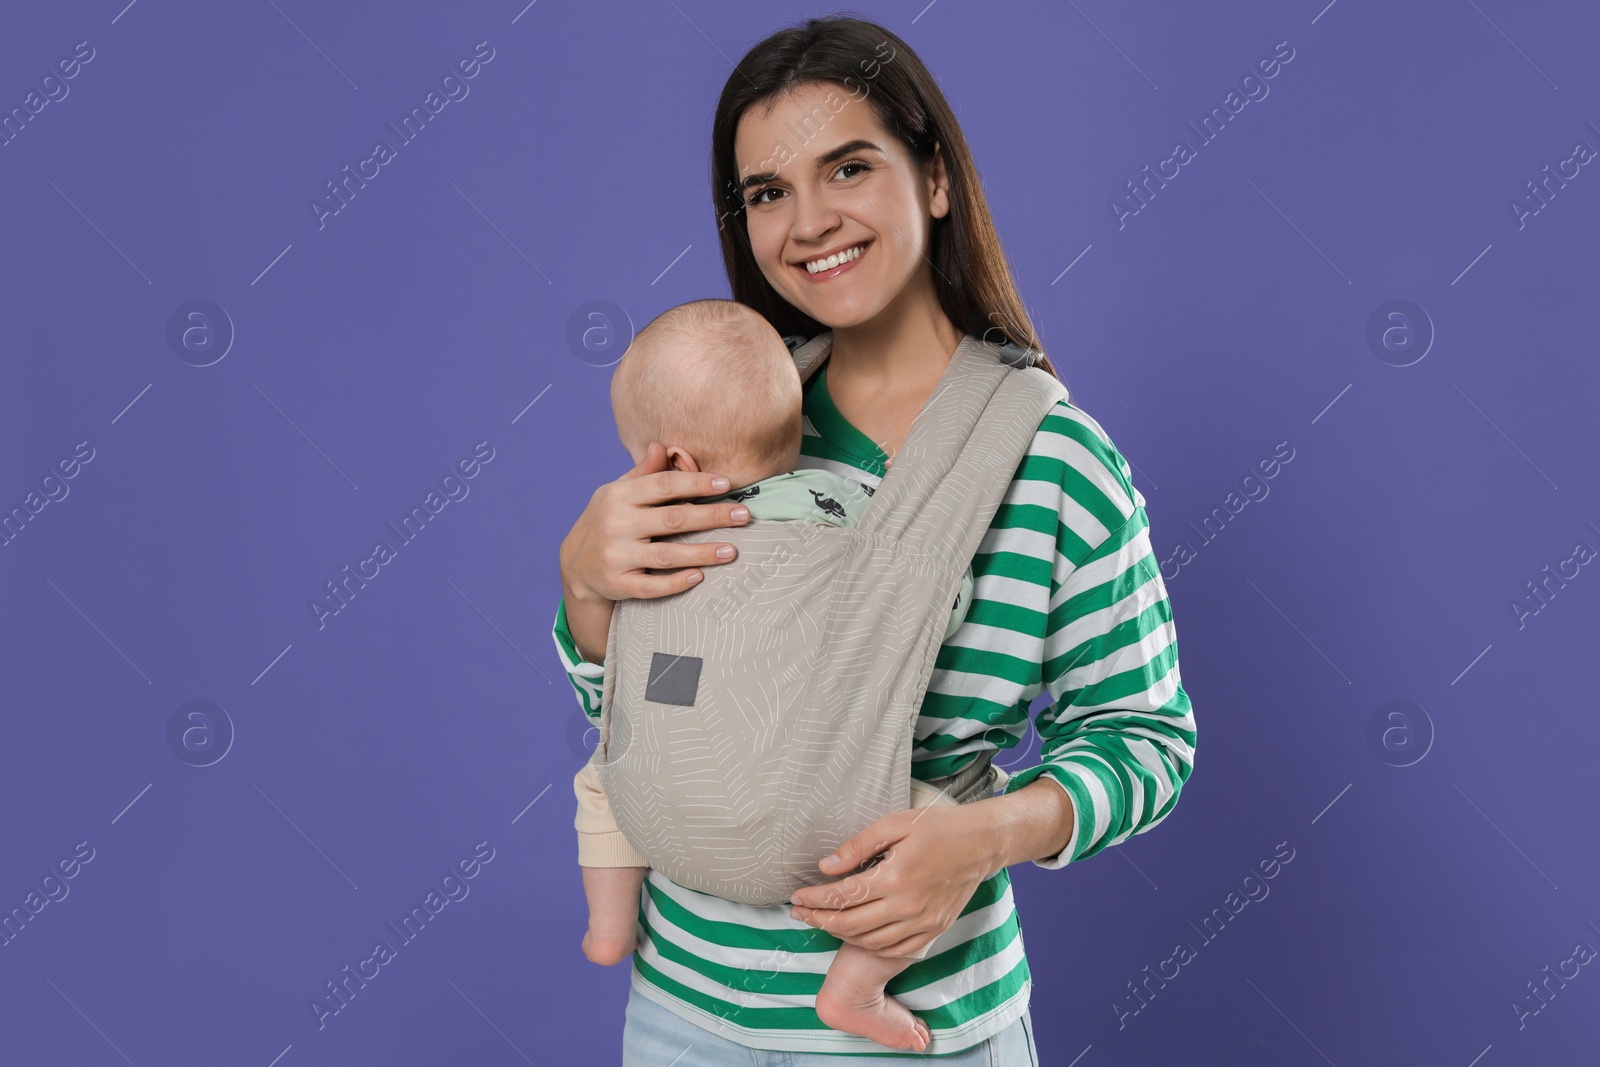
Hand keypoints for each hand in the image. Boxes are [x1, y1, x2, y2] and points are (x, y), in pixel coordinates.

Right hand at [558, 442, 751, 660]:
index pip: (664, 485)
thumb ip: (644, 473)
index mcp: (619, 496)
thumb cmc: (608, 520)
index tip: (726, 483)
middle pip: (672, 519)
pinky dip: (675, 582)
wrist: (576, 564)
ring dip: (702, 553)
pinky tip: (699, 577)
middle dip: (711, 516)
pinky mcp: (617, 584)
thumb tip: (663, 446)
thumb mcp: (619, 492)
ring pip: (666, 555)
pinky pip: (651, 586)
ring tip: (732, 550)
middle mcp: (617, 525)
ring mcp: (616, 556)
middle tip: (743, 515)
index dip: (696, 483)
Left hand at [787, 803, 1001, 958]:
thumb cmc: (936, 827)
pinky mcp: (933, 931)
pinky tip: (855, 934)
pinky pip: (894, 950)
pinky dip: (869, 946)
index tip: (796, 895)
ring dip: (839, 934)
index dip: (814, 899)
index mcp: (896, 877)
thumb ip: (857, 846)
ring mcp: (923, 923)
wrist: (981, 843)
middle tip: (798, 912)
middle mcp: (908, 906)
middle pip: (850, 925)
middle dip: (818, 920)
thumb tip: (825, 866)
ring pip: (869, 942)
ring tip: (822, 921)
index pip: (842, 896)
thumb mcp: (894, 823)